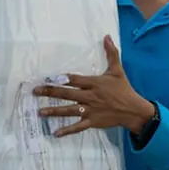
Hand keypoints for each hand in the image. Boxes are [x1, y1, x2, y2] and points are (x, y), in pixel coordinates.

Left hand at [33, 35, 155, 136]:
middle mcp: (89, 96)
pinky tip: (55, 133)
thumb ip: (111, 53)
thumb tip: (107, 36)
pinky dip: (67, 130)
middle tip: (35, 91)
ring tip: (40, 112)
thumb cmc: (124, 89)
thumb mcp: (117, 70)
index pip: (73, 80)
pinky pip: (77, 126)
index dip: (60, 79)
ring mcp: (90, 110)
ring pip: (68, 110)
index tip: (46, 78)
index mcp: (93, 83)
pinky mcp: (92, 121)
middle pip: (66, 94)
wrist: (133, 110)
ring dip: (54, 111)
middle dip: (50, 92)